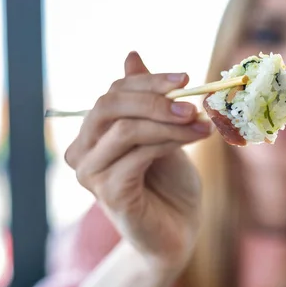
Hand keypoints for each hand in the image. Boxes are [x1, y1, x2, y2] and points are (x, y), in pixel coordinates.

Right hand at [65, 51, 211, 271]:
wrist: (179, 231)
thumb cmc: (171, 183)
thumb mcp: (162, 134)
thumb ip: (147, 101)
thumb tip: (131, 55)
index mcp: (92, 134)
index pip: (113, 94)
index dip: (149, 82)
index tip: (187, 78)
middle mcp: (82, 152)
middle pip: (109, 106)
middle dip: (155, 99)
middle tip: (194, 104)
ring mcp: (91, 174)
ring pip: (126, 129)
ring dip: (170, 122)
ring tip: (203, 124)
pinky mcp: (109, 193)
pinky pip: (138, 154)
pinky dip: (170, 141)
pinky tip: (196, 138)